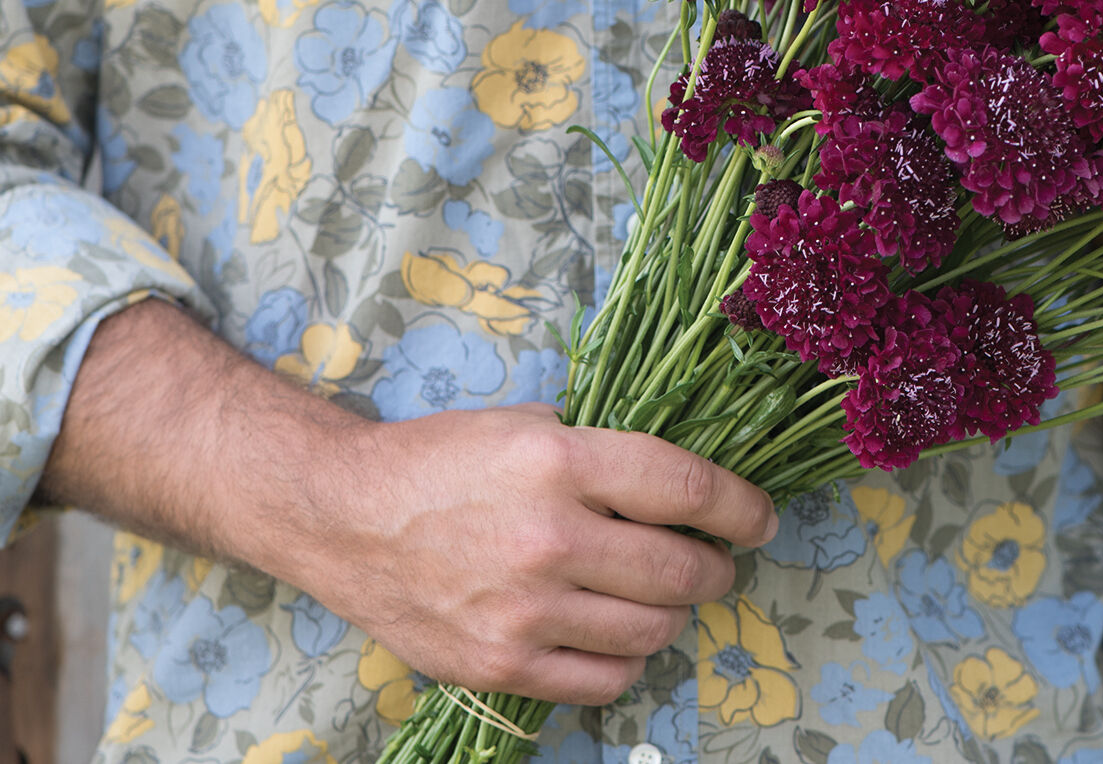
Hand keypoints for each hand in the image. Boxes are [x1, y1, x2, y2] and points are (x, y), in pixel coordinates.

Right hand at [296, 404, 778, 703]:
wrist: (342, 515)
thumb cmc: (441, 460)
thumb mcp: (529, 425)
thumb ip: (606, 452)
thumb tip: (688, 487)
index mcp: (559, 462)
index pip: (687, 490)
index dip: (742, 507)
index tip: (760, 518)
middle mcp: (548, 538)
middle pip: (681, 569)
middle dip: (716, 567)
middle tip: (713, 560)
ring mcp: (524, 610)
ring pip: (653, 629)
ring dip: (674, 612)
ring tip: (660, 593)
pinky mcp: (500, 663)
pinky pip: (607, 678)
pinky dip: (628, 657)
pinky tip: (616, 630)